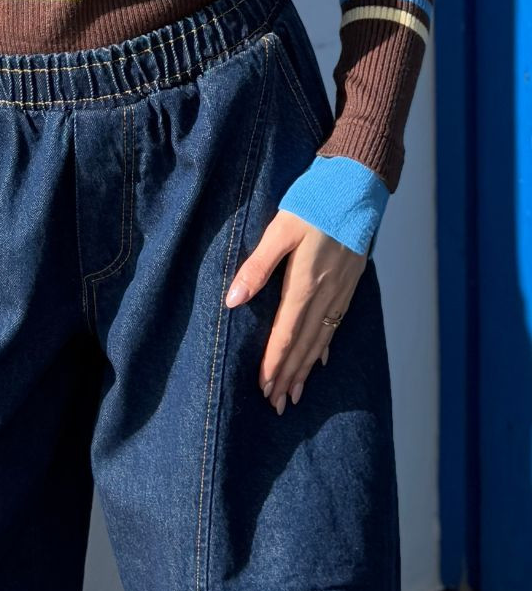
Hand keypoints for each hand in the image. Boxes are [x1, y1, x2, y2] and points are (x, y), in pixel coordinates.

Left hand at [223, 211, 366, 414]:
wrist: (357, 187)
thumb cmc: (314, 203)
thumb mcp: (279, 229)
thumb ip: (257, 266)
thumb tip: (233, 300)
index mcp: (304, 283)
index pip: (286, 334)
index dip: (274, 363)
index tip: (264, 388)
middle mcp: (325, 294)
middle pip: (303, 344)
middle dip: (288, 375)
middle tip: (277, 404)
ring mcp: (341, 290)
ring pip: (321, 339)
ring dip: (306, 368)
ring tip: (295, 392)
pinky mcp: (350, 283)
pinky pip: (336, 324)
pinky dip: (325, 345)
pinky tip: (320, 359)